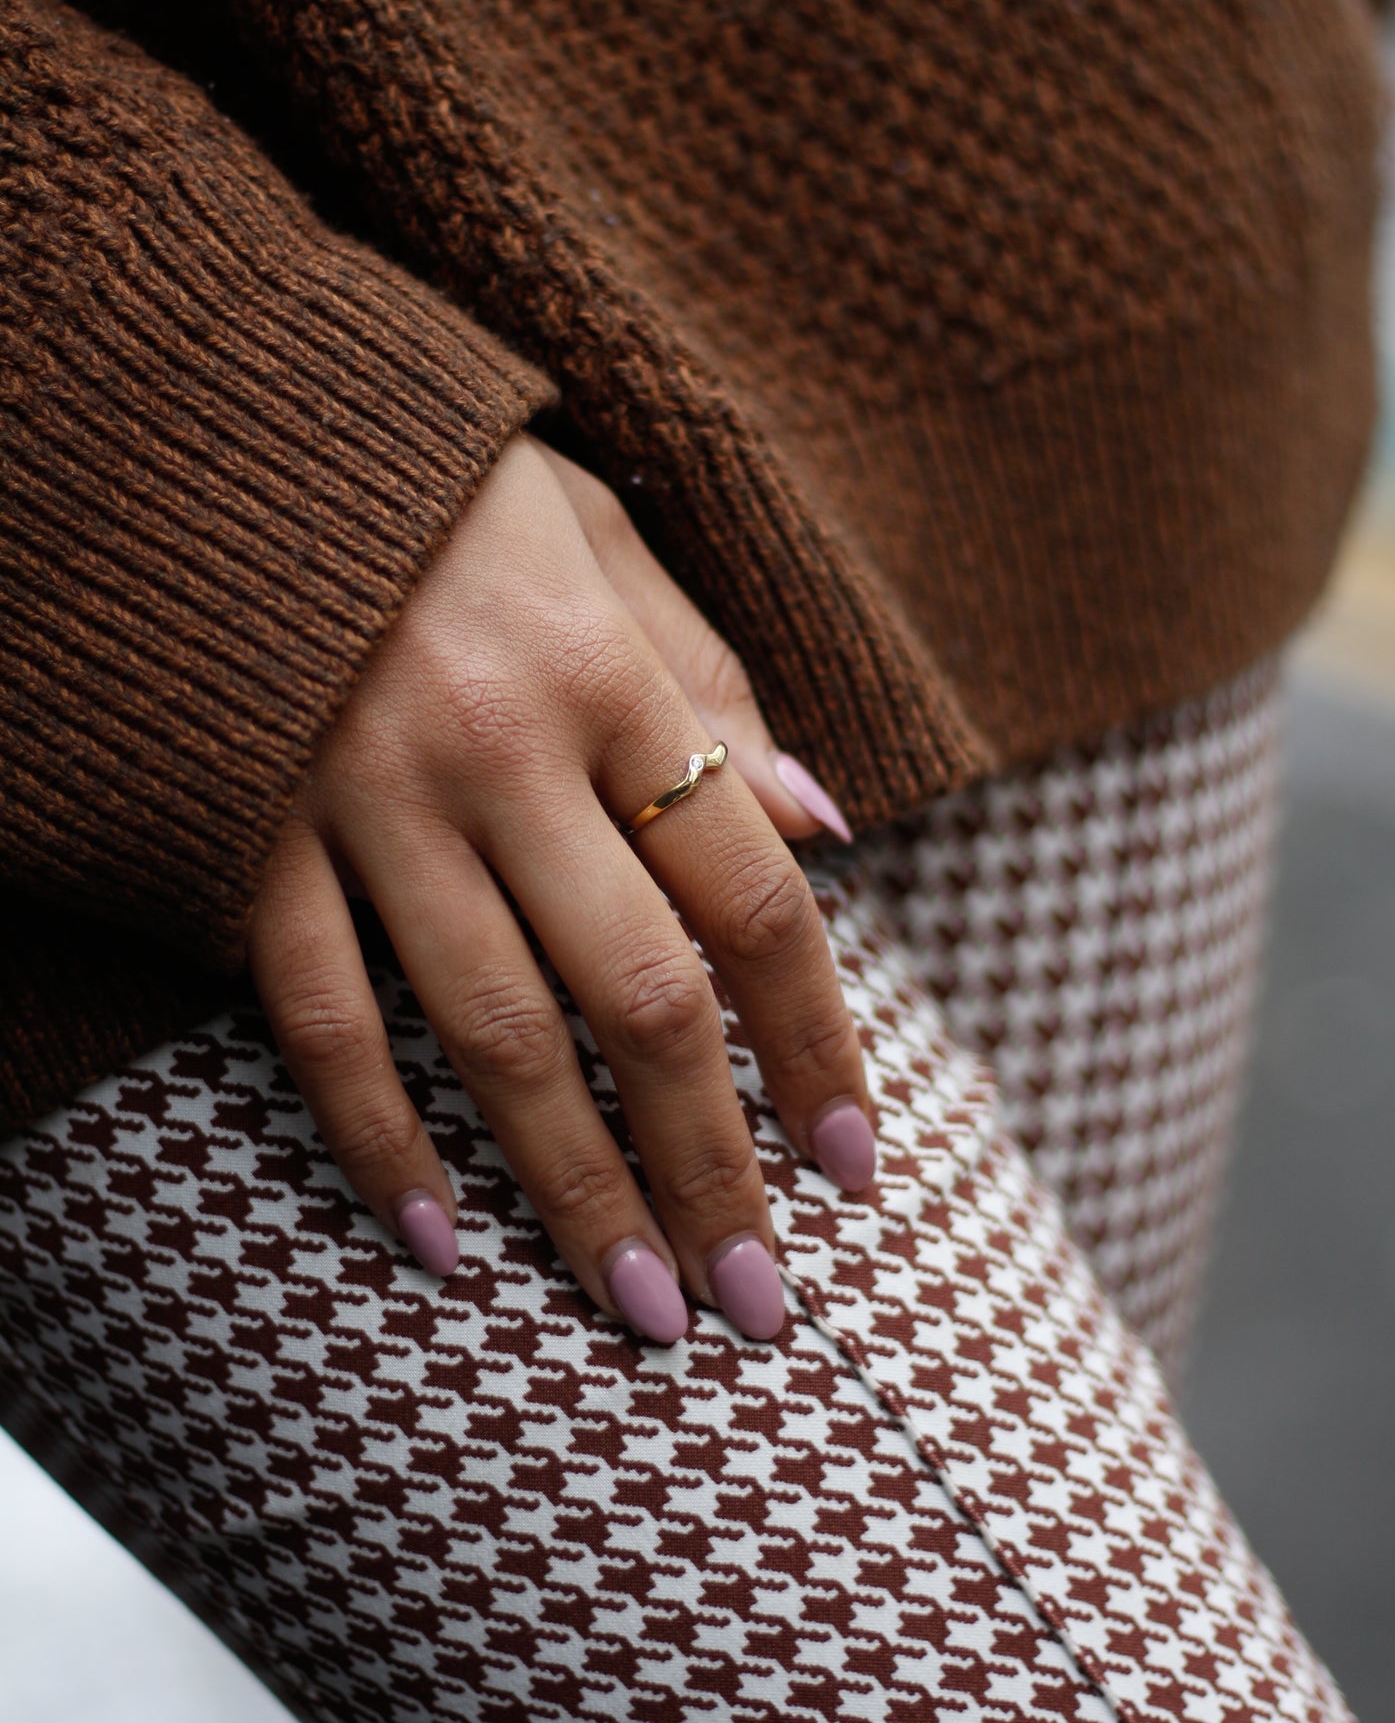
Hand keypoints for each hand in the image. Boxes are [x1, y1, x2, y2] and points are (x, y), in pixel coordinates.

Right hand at [247, 436, 873, 1341]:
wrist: (212, 411)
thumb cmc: (436, 483)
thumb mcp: (600, 532)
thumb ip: (712, 680)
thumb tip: (826, 823)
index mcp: (609, 676)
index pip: (752, 899)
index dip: (816, 1046)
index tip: (854, 1170)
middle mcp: (500, 754)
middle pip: (640, 1001)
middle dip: (711, 1167)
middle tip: (761, 1306)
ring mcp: (363, 804)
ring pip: (491, 1039)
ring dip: (576, 1193)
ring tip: (642, 1311)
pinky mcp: (247, 840)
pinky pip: (321, 1020)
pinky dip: (377, 1141)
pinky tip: (436, 1243)